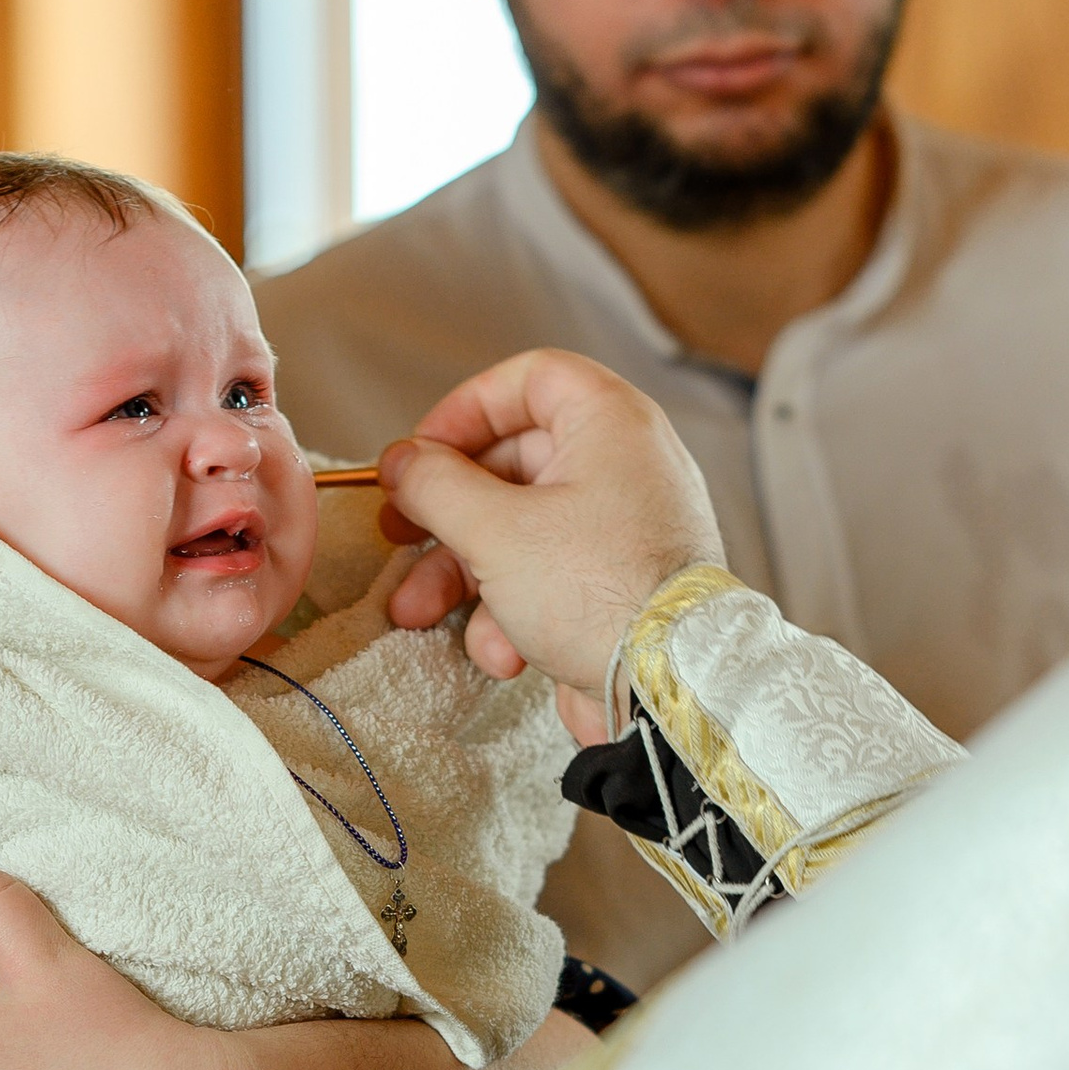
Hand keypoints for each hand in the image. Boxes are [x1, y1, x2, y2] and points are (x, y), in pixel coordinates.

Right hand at [377, 349, 722, 736]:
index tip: (420, 453)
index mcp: (610, 424)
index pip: (529, 380)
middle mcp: (626, 467)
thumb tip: (400, 462)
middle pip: (512, 467)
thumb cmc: (601, 593)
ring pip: (522, 532)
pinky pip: (551, 580)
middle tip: (399, 536)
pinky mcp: (620, 587)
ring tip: (419, 613)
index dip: (464, 410)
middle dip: (446, 517)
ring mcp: (625, 530)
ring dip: (464, 576)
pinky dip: (515, 613)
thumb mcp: (496, 530)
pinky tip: (503, 655)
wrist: (669, 689)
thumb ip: (436, 487)